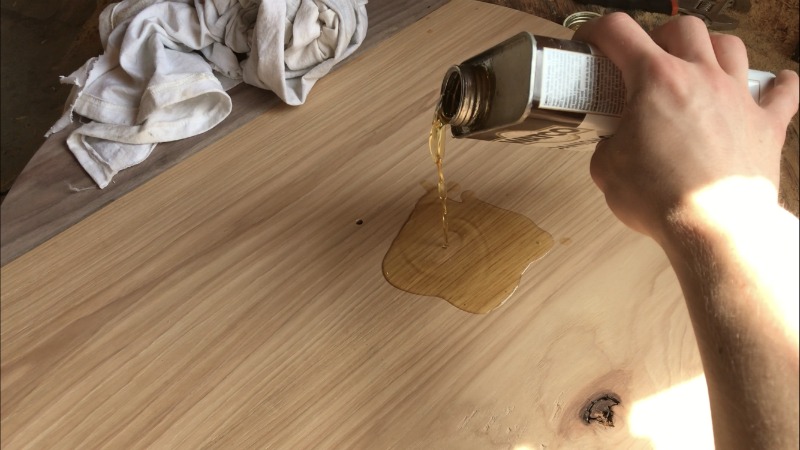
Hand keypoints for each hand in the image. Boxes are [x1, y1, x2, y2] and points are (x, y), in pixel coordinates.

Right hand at [573, 13, 798, 244]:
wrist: (713, 227)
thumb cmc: (661, 198)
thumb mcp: (606, 169)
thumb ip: (608, 144)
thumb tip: (615, 144)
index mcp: (655, 81)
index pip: (619, 32)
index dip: (597, 30)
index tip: (592, 41)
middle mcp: (700, 77)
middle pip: (682, 28)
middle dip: (659, 36)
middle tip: (646, 61)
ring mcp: (737, 97)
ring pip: (730, 45)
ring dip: (710, 48)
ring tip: (698, 66)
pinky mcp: (766, 125)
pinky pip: (783, 92)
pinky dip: (778, 85)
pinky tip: (775, 84)